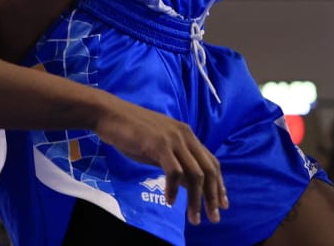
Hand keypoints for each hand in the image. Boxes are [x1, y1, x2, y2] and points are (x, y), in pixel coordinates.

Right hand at [93, 98, 226, 225]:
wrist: (111, 114)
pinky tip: (170, 201)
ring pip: (195, 173)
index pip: (211, 162)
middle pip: (208, 170)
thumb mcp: (160, 150)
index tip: (222, 204)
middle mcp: (186, 136)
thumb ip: (175, 163)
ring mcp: (174, 139)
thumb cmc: (132, 132)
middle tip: (214, 217)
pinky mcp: (160, 144)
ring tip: (193, 217)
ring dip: (196, 199)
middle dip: (213, 196)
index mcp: (188, 136)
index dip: (219, 184)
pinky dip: (174, 189)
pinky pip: (174, 171)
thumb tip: (189, 185)